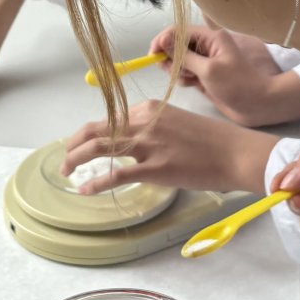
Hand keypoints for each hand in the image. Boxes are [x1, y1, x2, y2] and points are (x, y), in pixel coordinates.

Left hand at [62, 99, 273, 195]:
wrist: (234, 152)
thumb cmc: (212, 140)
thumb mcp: (177, 122)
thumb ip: (153, 128)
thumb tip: (135, 142)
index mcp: (149, 110)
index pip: (109, 118)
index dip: (88, 132)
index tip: (78, 143)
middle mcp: (144, 122)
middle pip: (96, 130)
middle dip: (74, 145)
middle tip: (64, 159)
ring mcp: (148, 145)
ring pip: (99, 148)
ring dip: (76, 160)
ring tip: (66, 172)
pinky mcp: (154, 168)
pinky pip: (116, 175)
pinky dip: (96, 183)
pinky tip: (86, 190)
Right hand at [150, 25, 299, 125]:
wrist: (258, 105)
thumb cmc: (237, 85)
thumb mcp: (209, 69)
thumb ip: (184, 56)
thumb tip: (163, 42)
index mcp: (210, 38)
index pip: (179, 31)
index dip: (163, 40)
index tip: (153, 55)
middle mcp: (207, 47)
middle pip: (176, 45)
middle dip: (169, 57)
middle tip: (171, 70)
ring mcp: (205, 62)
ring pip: (179, 60)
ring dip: (177, 69)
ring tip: (188, 79)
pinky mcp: (204, 76)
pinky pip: (186, 73)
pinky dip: (183, 78)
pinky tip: (192, 85)